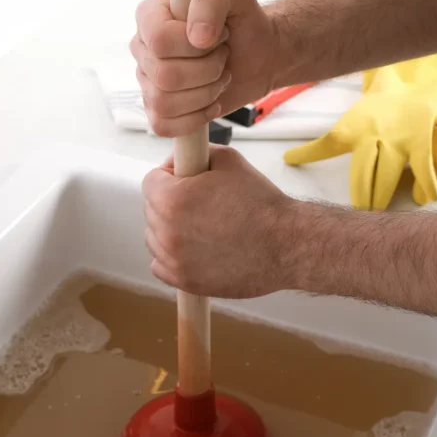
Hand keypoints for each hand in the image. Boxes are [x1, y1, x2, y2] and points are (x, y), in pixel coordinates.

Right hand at [131, 0, 278, 136]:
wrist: (258, 55)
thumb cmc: (243, 23)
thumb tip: (196, 37)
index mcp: (150, 15)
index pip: (160, 40)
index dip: (194, 45)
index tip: (218, 36)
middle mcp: (142, 48)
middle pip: (164, 75)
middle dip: (207, 71)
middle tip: (223, 58)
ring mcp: (147, 81)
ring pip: (164, 103)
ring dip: (205, 93)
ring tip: (219, 77)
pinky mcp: (158, 110)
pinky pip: (163, 125)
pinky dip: (195, 118)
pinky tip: (210, 102)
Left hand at [143, 145, 293, 297]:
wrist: (286, 244)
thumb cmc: (261, 204)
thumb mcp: (228, 160)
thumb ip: (195, 155)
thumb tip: (177, 162)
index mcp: (172, 199)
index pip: (150, 181)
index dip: (170, 177)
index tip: (186, 181)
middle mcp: (167, 231)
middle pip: (152, 210)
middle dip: (170, 203)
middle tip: (200, 204)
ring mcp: (174, 259)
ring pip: (155, 238)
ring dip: (170, 230)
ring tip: (202, 228)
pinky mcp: (184, 281)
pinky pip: (160, 265)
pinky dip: (172, 257)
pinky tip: (195, 249)